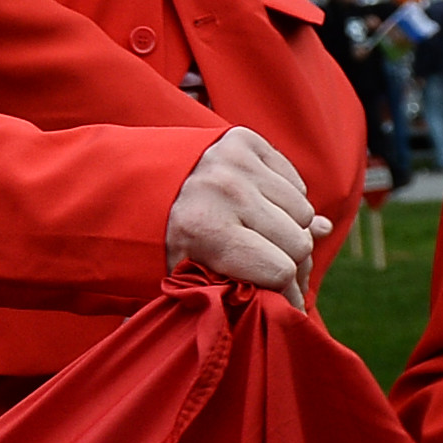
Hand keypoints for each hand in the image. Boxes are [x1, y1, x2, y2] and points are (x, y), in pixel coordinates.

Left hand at [165, 127, 329, 289]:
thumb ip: (245, 284)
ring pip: (304, 213)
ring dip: (291, 230)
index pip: (279, 271)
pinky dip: (286, 201)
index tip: (287, 302)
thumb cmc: (170, 240)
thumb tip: (305, 283)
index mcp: (203, 229)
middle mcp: (224, 189)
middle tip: (280, 270)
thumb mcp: (193, 273)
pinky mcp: (246, 140)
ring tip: (264, 237)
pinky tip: (260, 208)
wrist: (138, 181)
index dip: (287, 293)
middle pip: (298, 243)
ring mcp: (236, 161)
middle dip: (292, 263)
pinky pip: (296, 184)